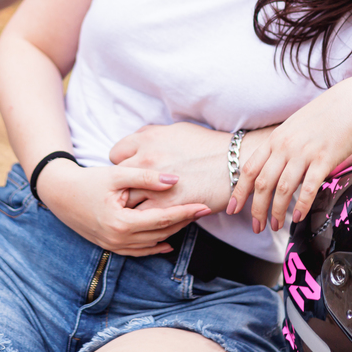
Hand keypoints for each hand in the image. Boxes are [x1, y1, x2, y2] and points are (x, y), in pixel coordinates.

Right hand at [36, 160, 212, 256]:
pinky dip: (156, 245)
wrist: (60, 194)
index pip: (162, 219)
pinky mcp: (111, 246)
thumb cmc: (88, 181)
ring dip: (173, 232)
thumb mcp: (116, 175)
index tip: (205, 204)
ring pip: (153, 243)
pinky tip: (169, 240)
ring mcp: (114, 246)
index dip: (186, 212)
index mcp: (121, 222)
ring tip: (190, 218)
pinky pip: (140, 250)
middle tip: (204, 209)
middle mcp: (119, 239)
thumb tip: (175, 180)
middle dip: (184, 222)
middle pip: (161, 233)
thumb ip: (146, 177)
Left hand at [109, 122, 235, 210]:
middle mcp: (146, 159)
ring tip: (137, 210)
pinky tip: (152, 219)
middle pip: (117, 180)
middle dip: (121, 188)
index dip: (121, 166)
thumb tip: (138, 142)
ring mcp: (154, 184)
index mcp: (147, 139)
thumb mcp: (176, 130)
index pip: (116, 156)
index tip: (129, 174)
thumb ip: (150, 136)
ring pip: (127, 202)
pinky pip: (144, 218)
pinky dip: (145, 220)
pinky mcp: (166, 206)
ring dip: (130, 207)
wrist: (235, 163)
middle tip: (129, 194)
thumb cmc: (208, 145)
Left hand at [227, 80, 351, 233]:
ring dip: (276, 212)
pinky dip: (300, 206)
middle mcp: (285, 147)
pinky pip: (308, 188)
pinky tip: (297, 218)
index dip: (239, 191)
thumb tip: (273, 169)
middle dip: (256, 209)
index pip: (249, 169)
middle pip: (263, 183)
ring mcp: (304, 153)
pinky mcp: (324, 160)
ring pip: (282, 189)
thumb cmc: (324, 116)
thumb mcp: (294, 127)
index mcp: (275, 139)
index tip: (232, 208)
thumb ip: (281, 147)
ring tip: (275, 226)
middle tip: (256, 226)